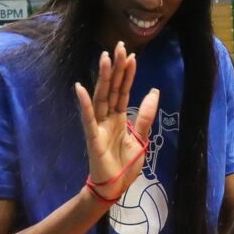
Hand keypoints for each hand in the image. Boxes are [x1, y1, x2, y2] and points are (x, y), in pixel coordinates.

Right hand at [74, 42, 159, 200]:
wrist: (115, 187)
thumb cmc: (125, 164)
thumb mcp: (141, 137)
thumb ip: (146, 115)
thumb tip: (153, 90)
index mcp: (119, 117)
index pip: (123, 90)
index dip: (127, 74)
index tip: (132, 56)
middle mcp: (107, 117)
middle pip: (111, 88)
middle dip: (116, 68)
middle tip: (119, 47)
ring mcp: (98, 126)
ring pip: (101, 97)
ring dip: (102, 78)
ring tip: (105, 58)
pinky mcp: (92, 137)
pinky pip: (88, 118)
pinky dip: (84, 103)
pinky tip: (80, 88)